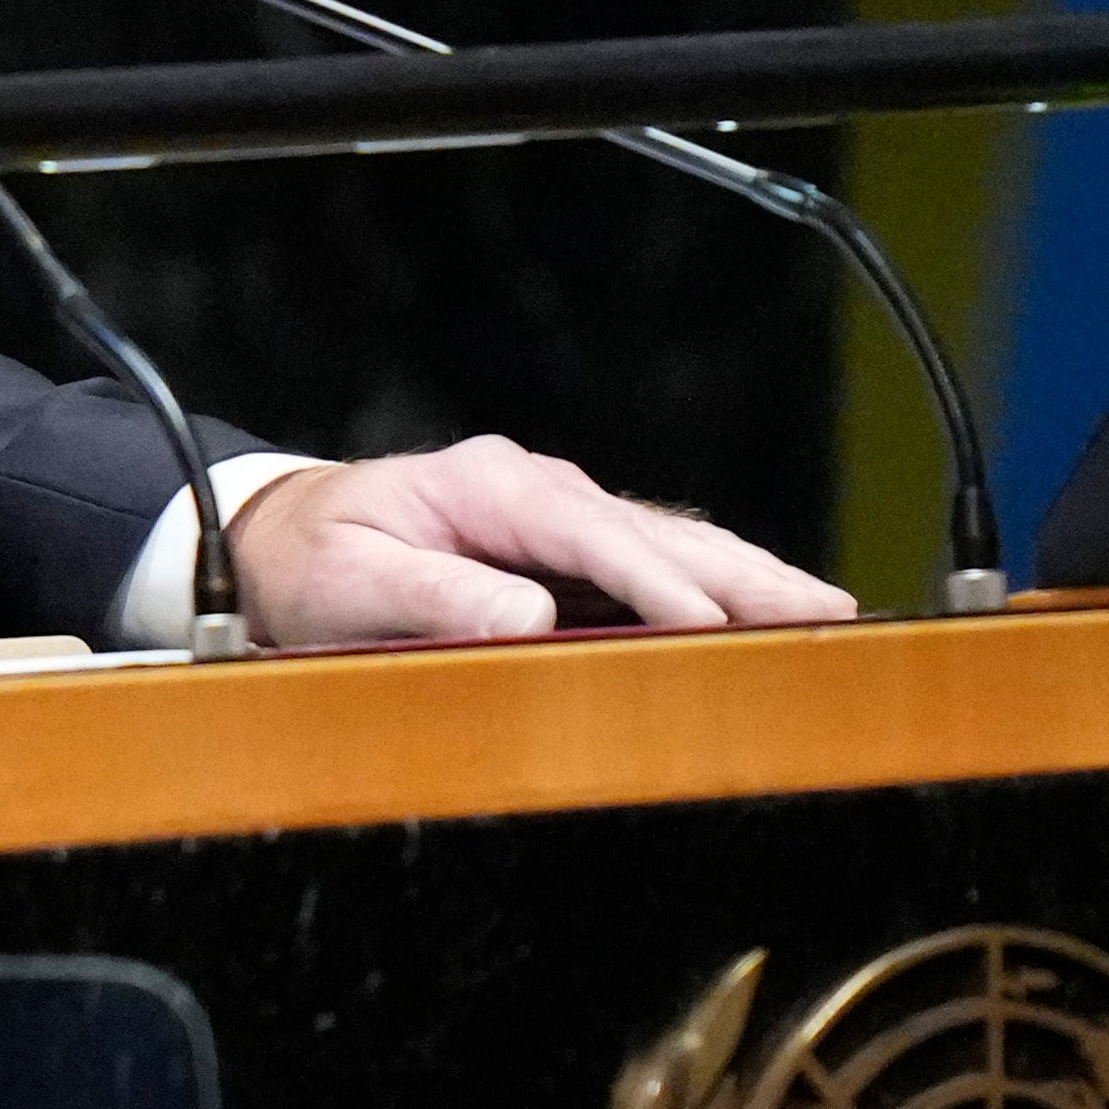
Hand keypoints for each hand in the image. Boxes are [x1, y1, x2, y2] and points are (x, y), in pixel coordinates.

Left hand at [227, 435, 859, 647]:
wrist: (281, 534)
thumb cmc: (311, 558)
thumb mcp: (351, 579)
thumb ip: (434, 596)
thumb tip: (528, 618)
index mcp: (490, 487)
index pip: (592, 534)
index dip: (656, 580)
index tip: (710, 621)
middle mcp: (537, 490)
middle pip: (657, 531)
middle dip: (744, 573)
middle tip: (827, 612)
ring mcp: (556, 515)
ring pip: (671, 542)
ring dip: (749, 578)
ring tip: (827, 613)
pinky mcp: (564, 547)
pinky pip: (652, 562)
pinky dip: (715, 585)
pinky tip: (765, 611)